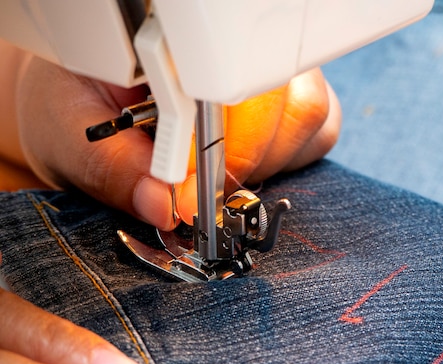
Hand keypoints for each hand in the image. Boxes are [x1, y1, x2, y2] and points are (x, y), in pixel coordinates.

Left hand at [11, 50, 340, 229]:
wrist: (95, 99)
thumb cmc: (82, 104)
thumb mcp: (72, 133)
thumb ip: (113, 168)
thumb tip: (164, 206)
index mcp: (178, 31)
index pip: (231, 74)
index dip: (221, 142)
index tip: (192, 192)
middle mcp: (238, 42)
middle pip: (289, 100)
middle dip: (245, 161)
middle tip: (199, 192)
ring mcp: (274, 68)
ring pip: (311, 116)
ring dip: (266, 163)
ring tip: (216, 171)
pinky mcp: (294, 98)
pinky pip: (322, 132)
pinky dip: (289, 162)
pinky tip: (246, 163)